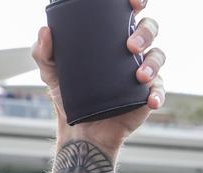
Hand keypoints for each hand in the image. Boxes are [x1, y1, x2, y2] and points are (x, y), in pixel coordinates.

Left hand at [34, 0, 164, 150]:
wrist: (78, 130)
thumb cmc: (68, 95)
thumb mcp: (52, 72)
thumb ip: (43, 52)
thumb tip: (44, 31)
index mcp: (112, 38)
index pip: (130, 13)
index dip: (136, 3)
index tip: (133, 3)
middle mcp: (131, 51)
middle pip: (149, 29)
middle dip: (145, 32)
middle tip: (130, 45)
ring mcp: (142, 72)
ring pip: (158, 56)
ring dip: (153, 63)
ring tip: (139, 75)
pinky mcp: (146, 95)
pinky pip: (159, 90)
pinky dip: (158, 94)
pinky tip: (150, 99)